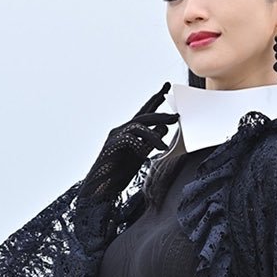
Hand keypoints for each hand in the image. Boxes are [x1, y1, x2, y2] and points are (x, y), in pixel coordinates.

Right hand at [78, 82, 178, 200]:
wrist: (100, 189)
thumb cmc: (118, 173)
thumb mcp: (140, 155)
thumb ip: (150, 142)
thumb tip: (164, 128)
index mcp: (129, 132)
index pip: (145, 112)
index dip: (156, 99)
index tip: (167, 86)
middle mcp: (121, 130)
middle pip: (143, 116)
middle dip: (161, 115)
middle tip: (176, 117)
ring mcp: (115, 137)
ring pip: (138, 126)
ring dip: (153, 135)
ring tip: (163, 146)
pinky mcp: (111, 146)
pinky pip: (128, 139)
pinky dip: (139, 145)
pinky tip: (144, 153)